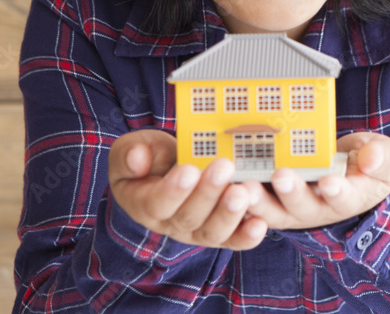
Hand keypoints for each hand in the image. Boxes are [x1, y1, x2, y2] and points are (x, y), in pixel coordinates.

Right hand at [108, 129, 266, 249]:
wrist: (170, 169)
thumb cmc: (150, 157)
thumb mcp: (132, 149)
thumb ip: (129, 155)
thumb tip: (136, 158)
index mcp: (144, 204)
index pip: (157, 203)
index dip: (173, 189)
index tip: (189, 169)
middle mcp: (171, 224)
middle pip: (189, 217)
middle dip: (208, 193)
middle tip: (224, 167)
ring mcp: (198, 231)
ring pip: (213, 232)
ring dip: (229, 214)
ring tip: (242, 193)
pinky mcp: (222, 232)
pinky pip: (234, 240)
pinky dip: (247, 236)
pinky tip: (260, 224)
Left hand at [242, 132, 389, 230]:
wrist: (348, 167)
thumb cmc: (368, 162)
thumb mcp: (385, 156)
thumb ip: (382, 157)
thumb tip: (371, 160)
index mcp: (348, 198)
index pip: (343, 199)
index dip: (336, 192)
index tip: (330, 181)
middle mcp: (317, 209)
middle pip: (303, 207)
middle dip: (292, 192)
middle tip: (282, 175)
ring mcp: (290, 207)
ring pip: (273, 211)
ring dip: (259, 200)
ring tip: (247, 186)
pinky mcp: (270, 198)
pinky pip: (253, 202)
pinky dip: (240, 194)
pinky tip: (228, 181)